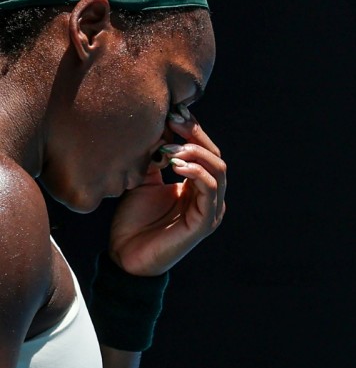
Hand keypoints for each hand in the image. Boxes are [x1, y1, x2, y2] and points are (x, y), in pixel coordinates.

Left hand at [108, 110, 226, 275]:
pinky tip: (176, 164)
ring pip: (218, 170)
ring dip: (196, 152)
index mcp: (196, 186)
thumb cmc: (134, 220)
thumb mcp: (144, 180)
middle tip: (172, 120)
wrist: (125, 255)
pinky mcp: (204, 223)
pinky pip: (210, 190)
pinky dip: (197, 172)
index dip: (192, 129)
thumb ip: (155, 158)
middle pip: (214, 156)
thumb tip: (159, 127)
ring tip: (172, 148)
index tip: (172, 112)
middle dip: (195, 134)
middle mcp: (207, 196)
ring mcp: (209, 210)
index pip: (205, 151)